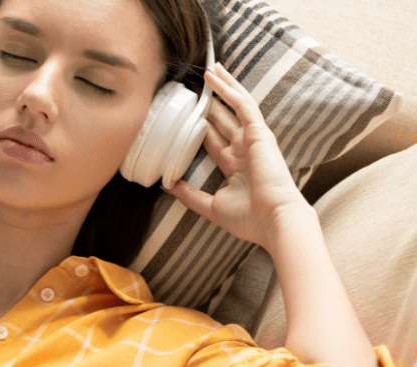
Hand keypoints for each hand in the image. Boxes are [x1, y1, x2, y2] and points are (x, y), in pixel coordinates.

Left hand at [167, 63, 311, 249]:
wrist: (272, 220)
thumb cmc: (249, 219)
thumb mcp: (211, 206)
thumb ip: (190, 195)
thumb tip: (169, 185)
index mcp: (235, 166)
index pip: (214, 140)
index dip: (202, 125)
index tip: (189, 114)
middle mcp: (244, 150)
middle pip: (224, 119)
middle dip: (212, 101)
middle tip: (199, 84)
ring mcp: (253, 140)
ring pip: (235, 105)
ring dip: (223, 87)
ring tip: (210, 69)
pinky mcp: (260, 133)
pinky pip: (244, 105)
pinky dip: (231, 90)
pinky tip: (218, 76)